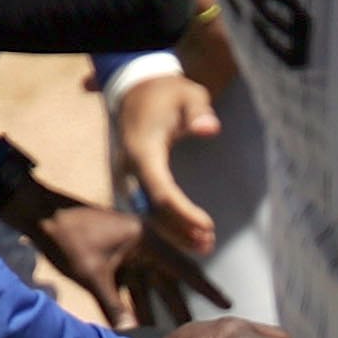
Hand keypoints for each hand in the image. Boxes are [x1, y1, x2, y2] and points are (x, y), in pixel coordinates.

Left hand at [25, 198, 229, 328]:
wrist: (37, 214)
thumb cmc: (67, 235)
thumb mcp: (92, 274)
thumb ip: (113, 306)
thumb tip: (131, 337)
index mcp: (147, 240)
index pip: (185, 269)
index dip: (207, 289)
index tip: (227, 303)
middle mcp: (143, 246)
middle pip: (169, 283)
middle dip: (181, 309)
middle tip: (199, 334)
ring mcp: (128, 253)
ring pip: (149, 288)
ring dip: (156, 313)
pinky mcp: (113, 261)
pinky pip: (129, 287)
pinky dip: (133, 307)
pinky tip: (138, 329)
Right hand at [115, 73, 223, 254]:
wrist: (136, 91)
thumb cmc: (166, 94)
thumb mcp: (188, 95)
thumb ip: (199, 111)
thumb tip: (209, 128)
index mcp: (143, 151)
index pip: (162, 192)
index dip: (184, 213)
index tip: (209, 226)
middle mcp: (130, 169)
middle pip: (154, 211)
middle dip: (181, 231)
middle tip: (209, 244)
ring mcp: (128, 177)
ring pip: (149, 214)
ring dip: (175, 233)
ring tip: (204, 246)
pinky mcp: (131, 181)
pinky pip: (147, 208)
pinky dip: (167, 223)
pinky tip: (188, 235)